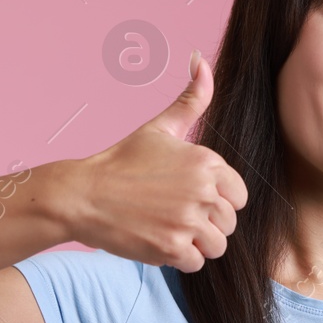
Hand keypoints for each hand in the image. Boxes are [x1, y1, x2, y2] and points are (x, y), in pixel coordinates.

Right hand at [70, 49, 248, 272]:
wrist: (83, 195)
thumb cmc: (121, 162)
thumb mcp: (159, 128)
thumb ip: (190, 100)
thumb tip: (200, 60)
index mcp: (207, 162)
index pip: (239, 196)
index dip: (219, 200)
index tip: (193, 198)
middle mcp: (202, 192)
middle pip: (229, 223)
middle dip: (207, 224)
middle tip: (175, 214)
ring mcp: (188, 222)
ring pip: (217, 246)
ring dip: (196, 243)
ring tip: (170, 229)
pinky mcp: (171, 248)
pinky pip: (196, 263)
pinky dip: (179, 258)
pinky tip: (159, 240)